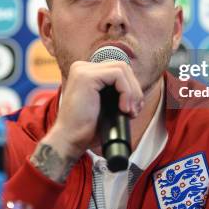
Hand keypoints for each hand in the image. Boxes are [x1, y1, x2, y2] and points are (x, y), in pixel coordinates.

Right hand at [30, 60, 143, 181]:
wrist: (70, 141)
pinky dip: (127, 91)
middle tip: (134, 112)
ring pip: (122, 69)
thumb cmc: (86, 128)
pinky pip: (118, 74)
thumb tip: (138, 92)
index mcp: (85, 73)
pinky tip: (123, 108)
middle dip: (134, 89)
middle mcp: (82, 67)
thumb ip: (116, 94)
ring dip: (132, 91)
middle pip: (122, 67)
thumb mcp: (105, 106)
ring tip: (129, 111)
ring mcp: (82, 70)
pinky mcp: (86, 76)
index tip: (134, 108)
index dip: (131, 87)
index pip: (117, 70)